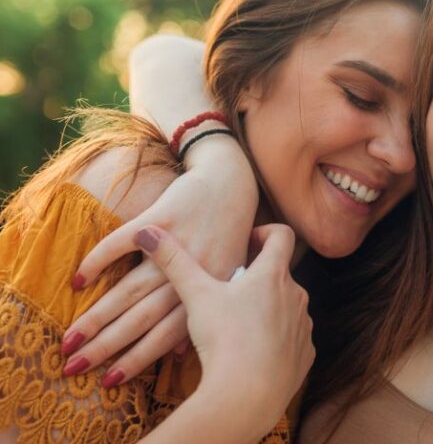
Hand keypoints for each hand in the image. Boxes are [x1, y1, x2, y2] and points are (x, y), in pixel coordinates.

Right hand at [62, 138, 257, 384]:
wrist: (230, 184)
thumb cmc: (230, 235)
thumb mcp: (227, 276)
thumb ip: (205, 311)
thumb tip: (179, 353)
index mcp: (212, 290)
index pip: (168, 334)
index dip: (138, 358)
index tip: (110, 380)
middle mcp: (194, 270)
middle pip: (143, 316)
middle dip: (108, 344)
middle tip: (75, 365)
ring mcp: (177, 244)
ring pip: (130, 288)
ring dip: (97, 316)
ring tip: (71, 338)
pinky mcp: (161, 216)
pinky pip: (122, 243)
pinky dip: (99, 260)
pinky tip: (78, 280)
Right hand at [137, 223, 313, 433]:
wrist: (247, 394)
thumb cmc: (223, 338)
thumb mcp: (196, 295)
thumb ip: (174, 260)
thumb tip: (146, 231)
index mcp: (274, 274)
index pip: (282, 235)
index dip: (264, 233)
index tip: (246, 243)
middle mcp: (297, 295)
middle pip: (279, 274)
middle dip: (255, 279)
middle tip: (227, 293)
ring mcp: (304, 325)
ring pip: (286, 307)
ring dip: (266, 310)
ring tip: (236, 326)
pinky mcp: (305, 353)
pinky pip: (292, 338)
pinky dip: (275, 340)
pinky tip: (251, 352)